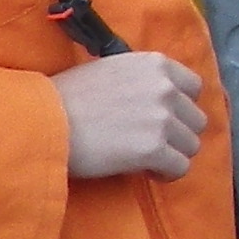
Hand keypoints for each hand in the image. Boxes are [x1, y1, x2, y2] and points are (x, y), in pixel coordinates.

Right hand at [56, 52, 208, 180]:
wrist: (41, 122)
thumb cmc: (66, 97)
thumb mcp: (111, 71)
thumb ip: (142, 80)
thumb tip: (161, 98)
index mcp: (156, 64)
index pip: (194, 88)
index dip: (180, 108)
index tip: (163, 119)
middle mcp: (165, 88)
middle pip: (196, 120)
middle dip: (178, 134)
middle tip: (152, 143)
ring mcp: (162, 119)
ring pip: (192, 146)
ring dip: (173, 154)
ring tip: (147, 158)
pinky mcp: (153, 149)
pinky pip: (181, 168)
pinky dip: (167, 174)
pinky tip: (147, 172)